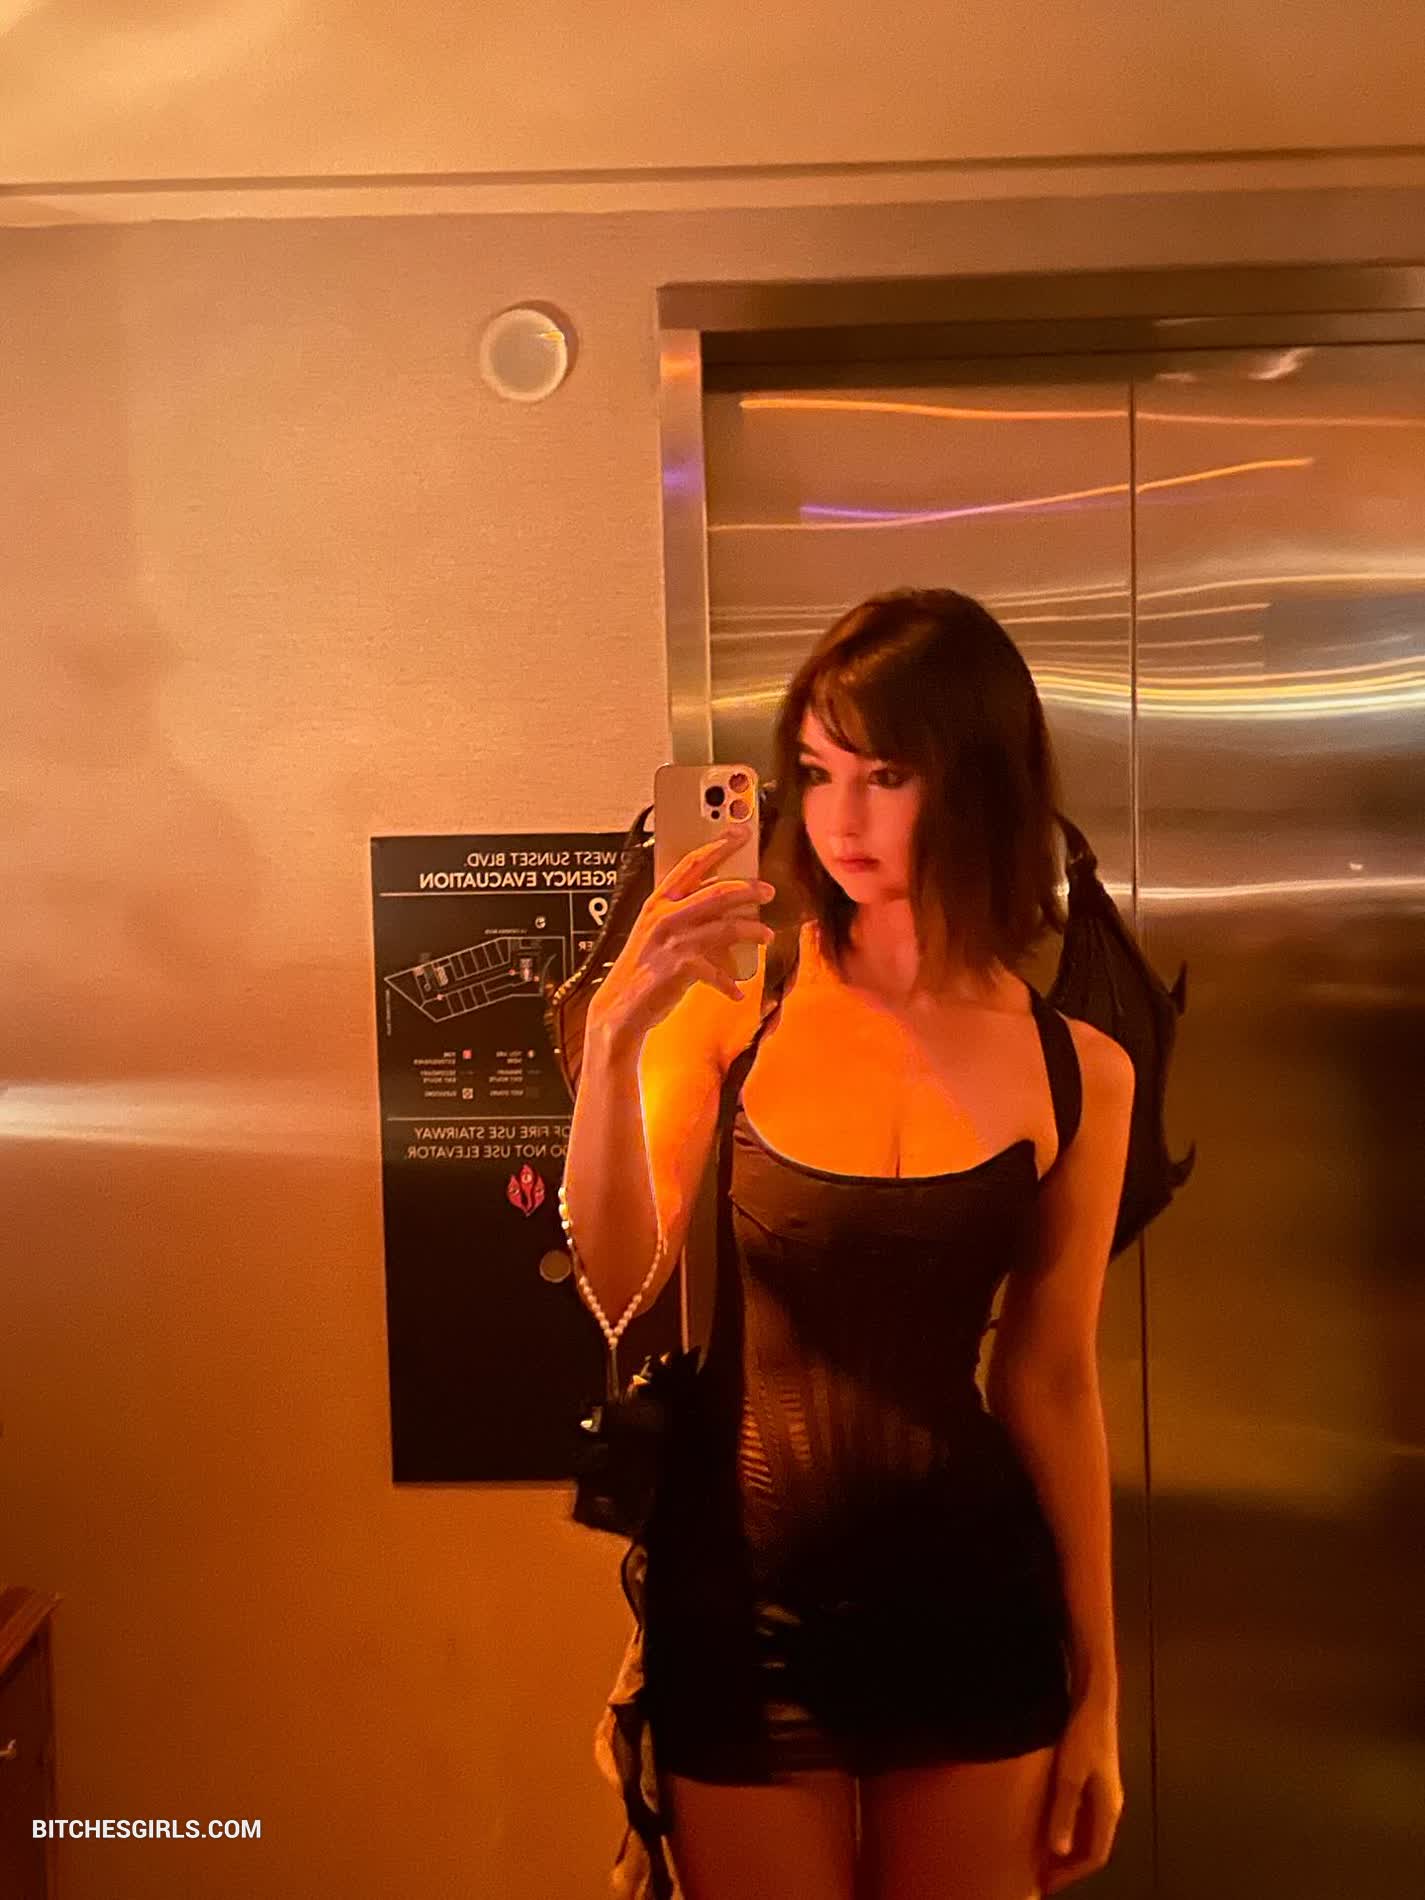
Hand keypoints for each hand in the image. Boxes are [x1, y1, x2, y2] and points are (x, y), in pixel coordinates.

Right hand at [587, 820, 775, 1043]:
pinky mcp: (681, 968)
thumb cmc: (642, 967)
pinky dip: (730, 982)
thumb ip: (682, 913)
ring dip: (752, 931)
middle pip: (717, 892)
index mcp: (658, 903)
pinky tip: (737, 990)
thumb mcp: (656, 931)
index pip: (692, 864)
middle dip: (749, 889)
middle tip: (768, 891)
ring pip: (726, 927)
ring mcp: (673, 942)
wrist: (620, 1006)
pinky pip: (719, 971)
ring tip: (765, 935)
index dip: (719, 846)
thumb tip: (721, 903)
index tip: (740, 833)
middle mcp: (665, 917)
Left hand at [1038, 1698, 1123, 1894]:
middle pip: (1093, 1846)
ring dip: (1068, 1845)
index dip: (1072, 1874)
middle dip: (1069, 1865)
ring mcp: (1104, 1790)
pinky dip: (1068, 1825)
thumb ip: (1064, 1813)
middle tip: (1041, 1874)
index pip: (1095, 1856)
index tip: (1046, 1884)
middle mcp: (1110, 1804)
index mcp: (1108, 1809)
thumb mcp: (1069, 1776)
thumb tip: (1060, 1852)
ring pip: (1088, 1830)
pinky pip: (1084, 1813)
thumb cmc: (1082, 1735)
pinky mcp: (1095, 1777)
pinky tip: (1049, 1821)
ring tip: (1041, 1853)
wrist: (1093, 1698)